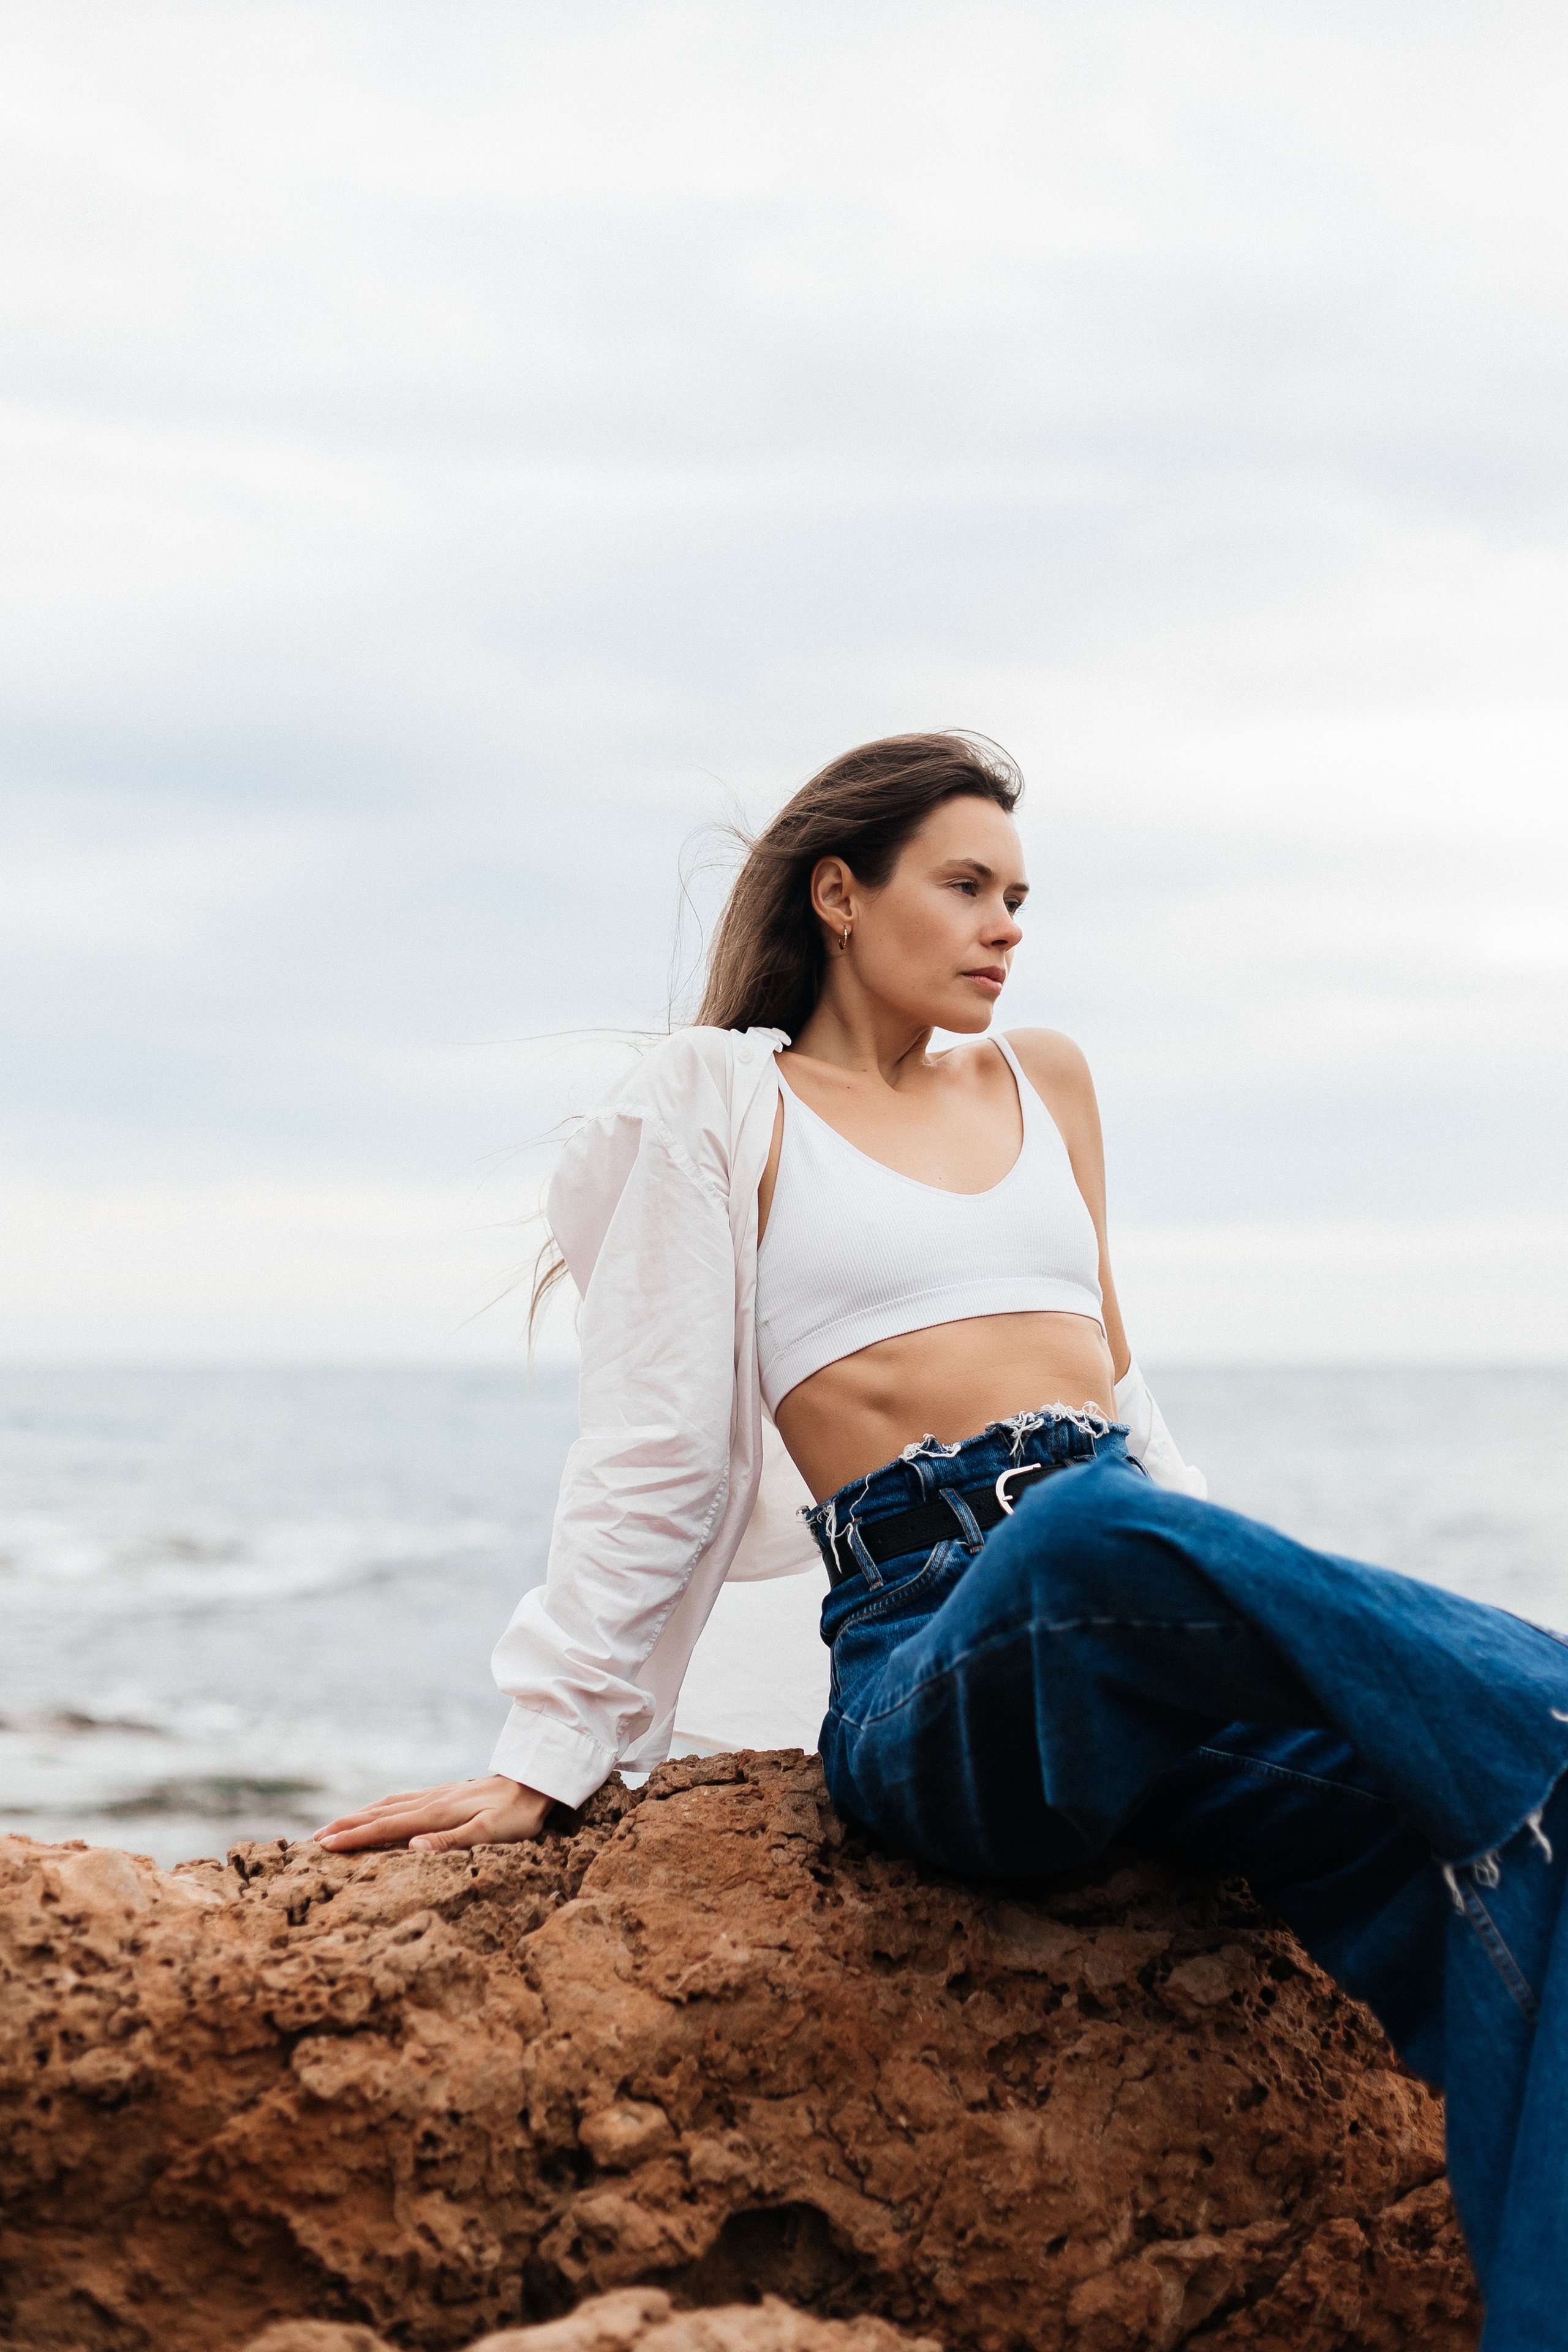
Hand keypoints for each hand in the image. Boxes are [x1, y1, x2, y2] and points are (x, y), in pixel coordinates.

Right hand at [311, 1772, 554, 1854]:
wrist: (538, 1783)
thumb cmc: (518, 1815)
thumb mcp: (491, 1833)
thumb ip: (452, 1842)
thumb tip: (412, 1848)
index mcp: (435, 1814)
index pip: (385, 1828)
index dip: (354, 1838)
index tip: (324, 1847)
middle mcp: (430, 1802)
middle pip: (379, 1814)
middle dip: (346, 1826)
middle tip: (314, 1840)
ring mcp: (437, 1796)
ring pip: (388, 1805)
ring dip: (360, 1815)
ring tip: (336, 1826)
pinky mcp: (446, 1794)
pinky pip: (403, 1800)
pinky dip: (382, 1807)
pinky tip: (381, 1809)